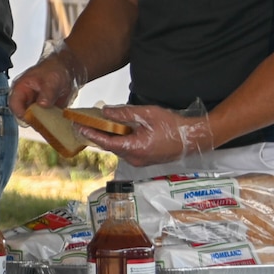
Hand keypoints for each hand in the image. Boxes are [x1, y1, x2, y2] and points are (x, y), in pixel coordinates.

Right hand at [9, 46, 86, 118]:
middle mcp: (25, 99)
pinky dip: (50, 123)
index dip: (20, 113)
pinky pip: (44, 122)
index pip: (14, 104)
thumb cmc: (54, 70)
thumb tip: (42, 104)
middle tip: (45, 122)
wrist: (67, 71)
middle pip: (23, 115)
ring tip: (54, 120)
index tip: (31, 119)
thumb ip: (47, 93)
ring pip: (34, 121)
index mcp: (21, 88)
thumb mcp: (52, 80)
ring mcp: (34, 107)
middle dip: (34, 120)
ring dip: (43, 123)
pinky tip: (58, 121)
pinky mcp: (44, 112)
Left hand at [81, 104, 220, 166]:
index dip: (90, 134)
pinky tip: (115, 130)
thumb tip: (105, 112)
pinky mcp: (145, 159)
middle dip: (97, 135)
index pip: (106, 142)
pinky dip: (119, 140)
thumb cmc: (173, 126)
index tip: (78, 126)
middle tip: (83, 123)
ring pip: (118, 148)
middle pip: (110, 146)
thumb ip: (125, 114)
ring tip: (96, 124)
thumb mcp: (148, 114)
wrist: (195, 138)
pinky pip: (127, 149)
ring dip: (108, 137)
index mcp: (135, 149)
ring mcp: (141, 160)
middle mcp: (135, 158)